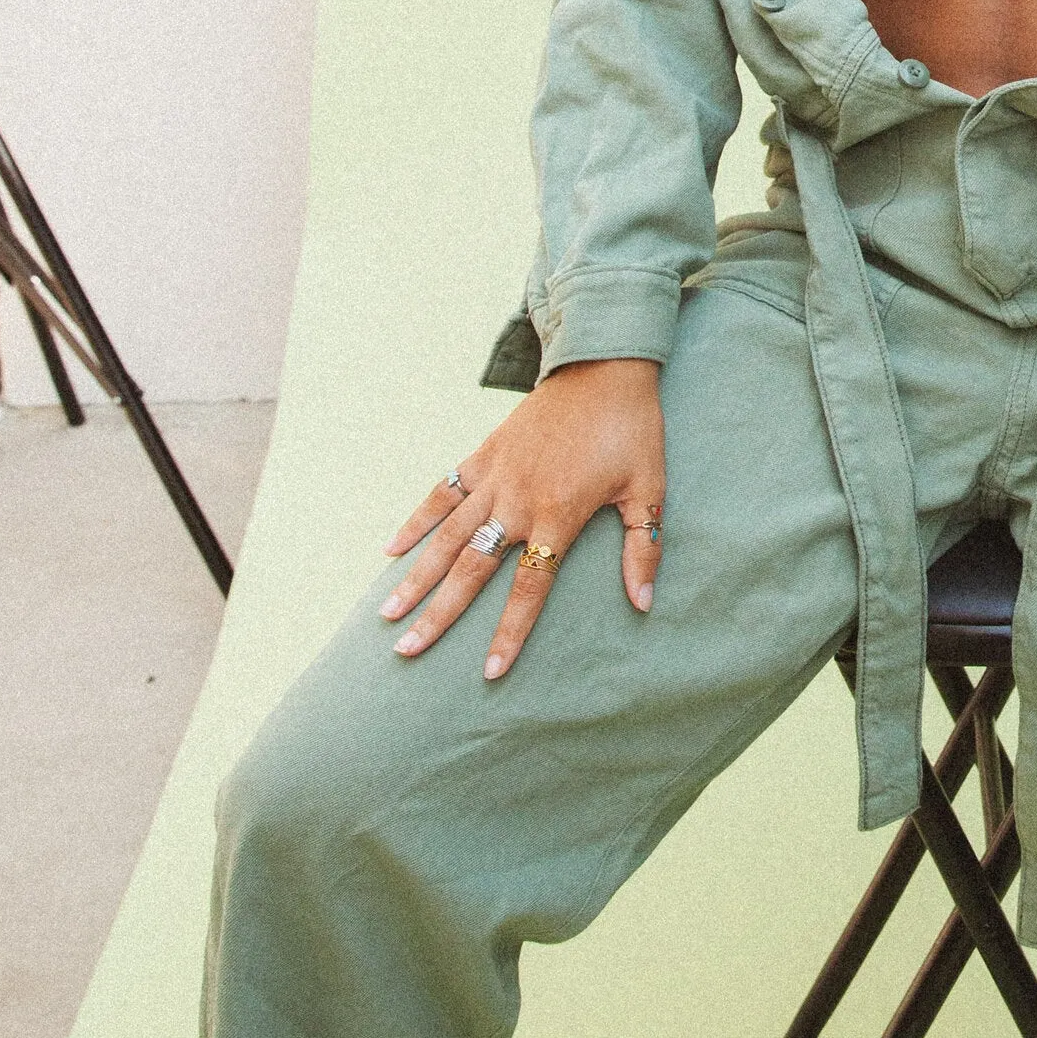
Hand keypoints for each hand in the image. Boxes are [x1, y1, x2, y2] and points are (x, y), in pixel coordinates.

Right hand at [379, 358, 666, 681]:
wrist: (602, 365)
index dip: (510, 632)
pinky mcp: (484, 455)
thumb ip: (642, 548)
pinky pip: (442, 492)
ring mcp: (495, 477)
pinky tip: (391, 548)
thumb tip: (643, 604)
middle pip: (471, 570)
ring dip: (415, 576)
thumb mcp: (649, 488)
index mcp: (560, 513)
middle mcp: (518, 500)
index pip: (530, 587)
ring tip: (387, 613)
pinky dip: (416, 519)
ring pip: (446, 536)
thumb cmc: (631, 429)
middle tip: (406, 652)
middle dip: (438, 615)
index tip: (490, 672)